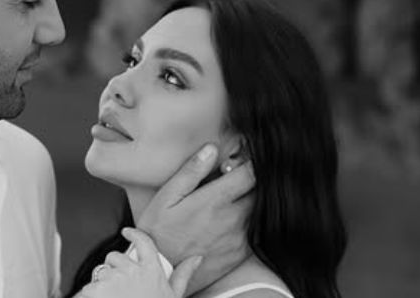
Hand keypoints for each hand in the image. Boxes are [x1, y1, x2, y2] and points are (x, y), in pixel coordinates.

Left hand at [77, 228, 201, 297]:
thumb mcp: (173, 296)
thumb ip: (183, 275)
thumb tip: (197, 258)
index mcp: (151, 270)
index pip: (144, 243)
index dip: (134, 234)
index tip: (127, 232)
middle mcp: (132, 270)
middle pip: (115, 256)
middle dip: (114, 267)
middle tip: (119, 286)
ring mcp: (114, 279)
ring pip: (101, 271)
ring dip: (102, 282)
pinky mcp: (97, 288)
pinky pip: (88, 286)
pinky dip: (90, 294)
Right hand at [136, 143, 254, 293]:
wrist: (161, 269)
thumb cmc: (159, 231)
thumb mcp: (167, 197)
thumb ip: (191, 172)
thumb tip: (211, 149)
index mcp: (215, 201)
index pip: (250, 174)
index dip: (249, 162)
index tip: (241, 159)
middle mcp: (233, 218)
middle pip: (260, 191)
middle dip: (251, 181)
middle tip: (234, 179)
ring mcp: (240, 237)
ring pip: (258, 211)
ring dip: (249, 201)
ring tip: (228, 201)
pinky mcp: (241, 253)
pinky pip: (255, 231)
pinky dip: (248, 221)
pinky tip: (228, 221)